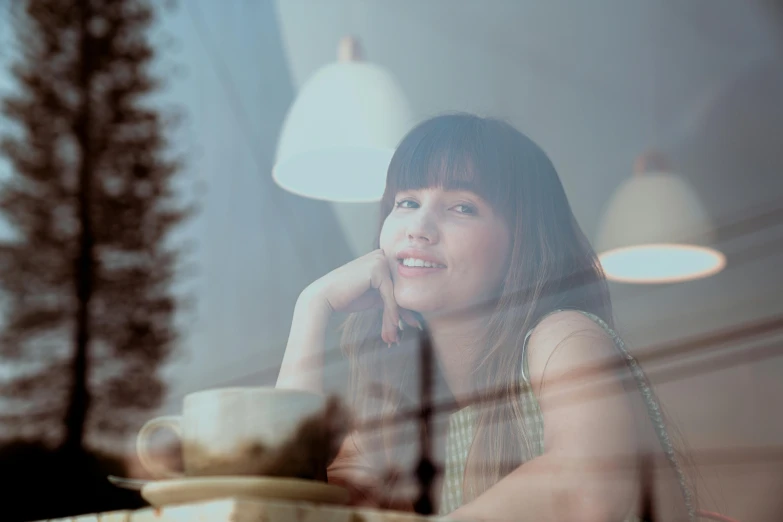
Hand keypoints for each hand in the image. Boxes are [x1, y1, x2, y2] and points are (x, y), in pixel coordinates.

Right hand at [303, 249, 418, 343]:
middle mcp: (381, 256)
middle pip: (398, 290)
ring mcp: (380, 260)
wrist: (323, 297)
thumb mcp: (373, 298)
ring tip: (393, 338)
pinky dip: (391, 312)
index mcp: (380, 259)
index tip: (410, 326)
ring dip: (394, 318)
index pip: (397, 286)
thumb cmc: (346, 298)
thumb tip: (412, 315)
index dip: (403, 308)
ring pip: (395, 294)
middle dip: (401, 315)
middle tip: (403, 336)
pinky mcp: (377, 268)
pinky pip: (389, 295)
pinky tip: (393, 326)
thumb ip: (390, 300)